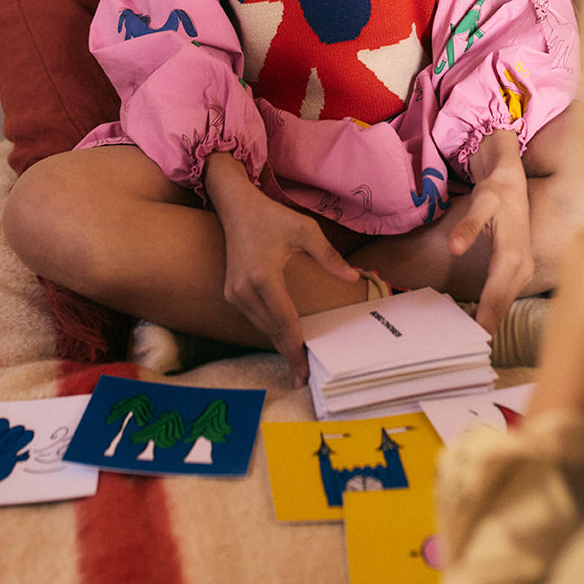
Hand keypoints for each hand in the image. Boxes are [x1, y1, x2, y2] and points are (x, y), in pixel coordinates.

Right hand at [204, 155, 359, 385]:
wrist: (235, 207)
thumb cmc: (271, 217)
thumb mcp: (305, 230)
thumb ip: (329, 256)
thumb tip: (353, 278)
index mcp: (264, 277)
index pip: (285, 322)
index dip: (296, 349)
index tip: (305, 371)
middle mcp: (244, 290)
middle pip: (272, 331)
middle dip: (289, 353)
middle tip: (305, 376)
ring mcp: (234, 293)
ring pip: (262, 327)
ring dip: (279, 343)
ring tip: (298, 361)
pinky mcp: (231, 293)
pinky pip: (255, 318)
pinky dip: (270, 330)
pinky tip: (283, 338)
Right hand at [449, 130, 535, 334]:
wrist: (507, 170)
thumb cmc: (504, 220)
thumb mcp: (505, 255)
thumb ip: (494, 283)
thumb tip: (477, 320)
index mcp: (521, 266)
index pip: (506, 300)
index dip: (494, 321)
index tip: (482, 345)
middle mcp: (520, 250)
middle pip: (507, 287)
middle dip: (494, 314)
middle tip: (480, 338)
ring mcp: (509, 224)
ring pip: (502, 261)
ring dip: (490, 286)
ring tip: (478, 311)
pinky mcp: (492, 201)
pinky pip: (477, 220)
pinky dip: (467, 233)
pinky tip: (455, 247)